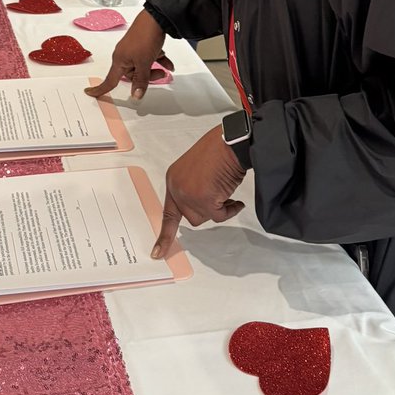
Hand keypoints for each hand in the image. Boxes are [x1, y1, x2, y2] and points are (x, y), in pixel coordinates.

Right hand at [85, 11, 172, 100]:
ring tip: (166, 68)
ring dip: (154, 69)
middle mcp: (124, 55)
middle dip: (147, 76)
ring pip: (142, 66)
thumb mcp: (144, 62)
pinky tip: (167, 62)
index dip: (100, 89)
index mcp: (119, 60)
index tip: (90, 93)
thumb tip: (136, 95)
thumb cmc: (145, 36)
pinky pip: (148, 57)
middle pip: (132, 74)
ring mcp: (133, 49)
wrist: (156, 17)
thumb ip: (141, 80)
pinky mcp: (142, 44)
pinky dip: (158, 61)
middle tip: (160, 74)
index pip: (109, 80)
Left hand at [152, 125, 245, 257]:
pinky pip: (220, 216)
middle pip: (190, 217)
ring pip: (204, 218)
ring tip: (228, 191)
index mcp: (173, 178)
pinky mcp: (204, 200)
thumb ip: (194, 187)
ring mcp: (189, 195)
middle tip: (221, 196)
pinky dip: (230, 210)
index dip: (164, 235)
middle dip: (207, 210)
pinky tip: (236, 199)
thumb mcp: (199, 168)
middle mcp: (177, 187)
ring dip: (219, 208)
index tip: (158, 253)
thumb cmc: (220, 148)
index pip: (168, 212)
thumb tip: (204, 205)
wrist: (232, 141)